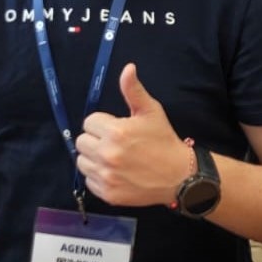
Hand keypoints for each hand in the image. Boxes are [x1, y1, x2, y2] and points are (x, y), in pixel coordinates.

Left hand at [76, 64, 186, 208]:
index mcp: (115, 132)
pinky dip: (98, 177)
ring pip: (82, 162)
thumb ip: (133, 90)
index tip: (116, 128)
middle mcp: (107, 155)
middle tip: (114, 143)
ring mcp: (107, 176)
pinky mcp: (108, 194)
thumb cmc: (163, 140)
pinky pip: (89, 181)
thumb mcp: (150, 111)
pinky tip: (115, 172)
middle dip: (95, 140)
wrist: (179, 176)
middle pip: (81, 142)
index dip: (102, 123)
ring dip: (93, 158)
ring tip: (113, 158)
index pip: (89, 122)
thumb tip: (128, 67)